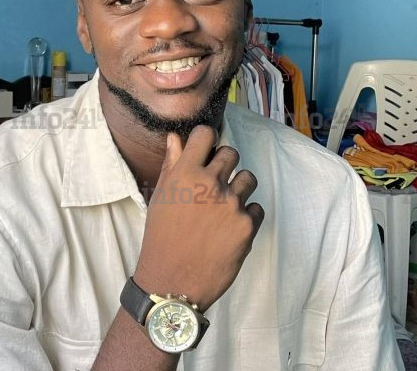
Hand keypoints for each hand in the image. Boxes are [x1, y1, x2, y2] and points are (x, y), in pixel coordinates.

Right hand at [133, 125, 263, 311]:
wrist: (172, 282)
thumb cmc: (161, 238)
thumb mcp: (160, 198)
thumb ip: (172, 165)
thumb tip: (176, 137)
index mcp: (185, 174)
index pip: (205, 134)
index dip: (207, 139)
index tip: (206, 149)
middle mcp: (210, 184)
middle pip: (231, 153)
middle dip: (224, 164)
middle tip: (214, 183)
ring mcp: (231, 204)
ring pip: (249, 178)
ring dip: (239, 188)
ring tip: (224, 207)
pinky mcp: (247, 226)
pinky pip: (256, 208)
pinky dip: (247, 216)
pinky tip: (230, 228)